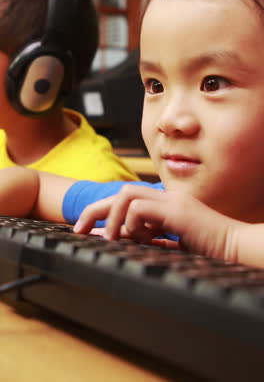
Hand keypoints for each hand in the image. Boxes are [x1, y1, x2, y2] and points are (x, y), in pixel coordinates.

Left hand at [73, 184, 263, 267]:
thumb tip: (125, 242)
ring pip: (126, 194)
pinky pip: (139, 208)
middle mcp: (166, 197)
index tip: (89, 230)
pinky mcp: (177, 210)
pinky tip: (144, 239)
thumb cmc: (210, 250)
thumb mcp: (173, 244)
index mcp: (166, 204)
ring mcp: (172, 200)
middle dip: (95, 210)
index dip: (105, 212)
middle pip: (121, 191)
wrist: (237, 248)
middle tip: (78, 228)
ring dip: (114, 218)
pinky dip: (132, 224)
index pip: (128, 199)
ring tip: (113, 238)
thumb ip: (152, 239)